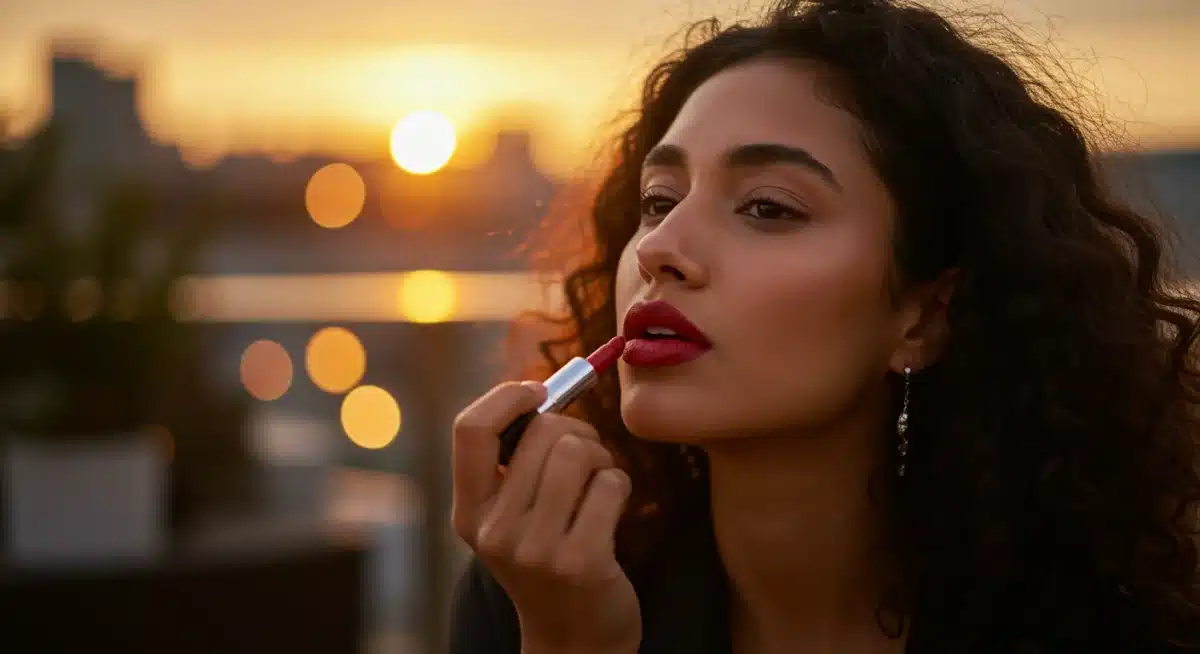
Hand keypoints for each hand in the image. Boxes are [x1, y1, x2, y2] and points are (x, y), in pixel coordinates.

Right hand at [451, 381, 641, 653]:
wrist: (574, 639)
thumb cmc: (549, 558)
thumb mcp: (512, 518)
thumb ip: (513, 462)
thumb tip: (542, 392)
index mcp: (470, 512)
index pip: (470, 429)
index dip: (507, 396)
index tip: (538, 392)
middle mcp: (495, 531)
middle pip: (542, 431)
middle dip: (576, 431)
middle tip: (586, 457)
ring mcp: (536, 549)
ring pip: (579, 453)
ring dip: (602, 458)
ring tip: (599, 483)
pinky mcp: (581, 561)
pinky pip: (611, 483)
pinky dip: (621, 486)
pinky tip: (612, 511)